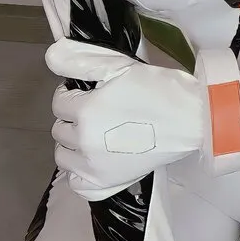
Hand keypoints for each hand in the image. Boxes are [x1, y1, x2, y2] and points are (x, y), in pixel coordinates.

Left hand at [46, 37, 203, 199]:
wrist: (190, 119)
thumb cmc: (155, 88)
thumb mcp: (118, 66)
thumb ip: (80, 60)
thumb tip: (50, 55)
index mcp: (86, 111)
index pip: (59, 102)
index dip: (71, 92)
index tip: (90, 90)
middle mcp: (84, 143)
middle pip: (59, 129)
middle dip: (72, 116)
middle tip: (97, 108)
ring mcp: (93, 168)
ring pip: (63, 155)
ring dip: (72, 142)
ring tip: (95, 131)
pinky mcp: (106, 185)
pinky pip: (76, 182)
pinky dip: (80, 171)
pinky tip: (94, 158)